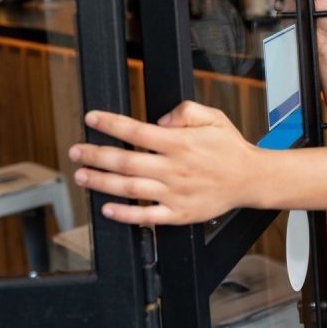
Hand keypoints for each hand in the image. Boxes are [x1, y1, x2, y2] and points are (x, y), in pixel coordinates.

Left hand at [69, 102, 261, 225]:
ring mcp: (175, 193)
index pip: (136, 131)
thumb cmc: (229, 147)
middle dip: (95, 154)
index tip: (91, 119)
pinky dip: (125, 214)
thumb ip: (186, 111)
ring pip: (130, 188)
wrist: (251, 179)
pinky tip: (107, 209)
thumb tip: (160, 120)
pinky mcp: (179, 213)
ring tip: (82, 176)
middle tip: (75, 151)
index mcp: (180, 143)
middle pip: (125, 161)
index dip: (110, 124)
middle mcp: (174, 168)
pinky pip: (147, 216)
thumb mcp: (213, 116)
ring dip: (101, 182)